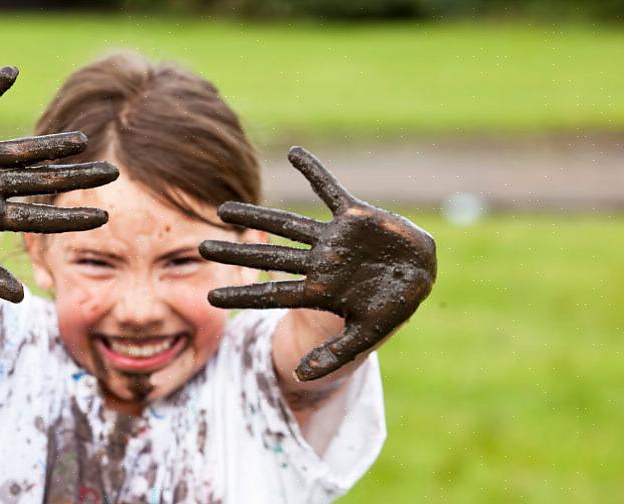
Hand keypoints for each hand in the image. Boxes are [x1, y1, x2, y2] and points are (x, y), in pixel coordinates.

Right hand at [0, 67, 117, 302]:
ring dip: (50, 144)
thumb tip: (19, 298)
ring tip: (82, 141)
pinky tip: (12, 72)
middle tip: (113, 172)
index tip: (105, 217)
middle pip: (42, 180)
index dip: (71, 216)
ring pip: (22, 150)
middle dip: (76, 176)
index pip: (40, 216)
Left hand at [199, 146, 436, 380]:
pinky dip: (314, 172)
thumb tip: (299, 375)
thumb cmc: (393, 308)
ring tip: (223, 209)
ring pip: (287, 224)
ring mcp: (333, 238)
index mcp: (318, 291)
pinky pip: (330, 189)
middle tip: (201, 247)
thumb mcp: (364, 336)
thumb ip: (334, 354)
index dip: (242, 294)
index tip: (211, 296)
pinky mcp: (353, 216)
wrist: (422, 276)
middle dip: (236, 253)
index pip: (271, 294)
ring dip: (256, 217)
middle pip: (268, 256)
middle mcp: (318, 262)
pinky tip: (294, 153)